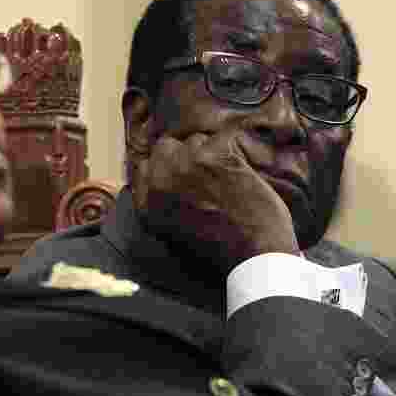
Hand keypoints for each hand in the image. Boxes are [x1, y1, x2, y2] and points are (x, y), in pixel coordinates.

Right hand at [134, 129, 299, 272]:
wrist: (251, 254)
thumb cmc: (216, 250)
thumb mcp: (171, 233)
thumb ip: (157, 203)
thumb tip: (156, 179)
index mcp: (149, 201)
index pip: (144, 165)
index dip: (162, 166)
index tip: (177, 171)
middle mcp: (163, 178)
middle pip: (167, 146)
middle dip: (183, 154)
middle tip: (203, 171)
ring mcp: (189, 164)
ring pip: (196, 140)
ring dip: (209, 152)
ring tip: (224, 175)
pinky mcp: (218, 157)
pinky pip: (220, 140)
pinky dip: (231, 152)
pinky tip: (240, 171)